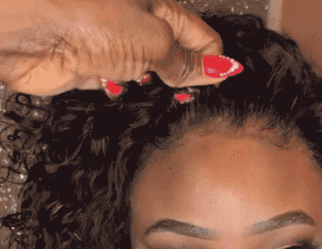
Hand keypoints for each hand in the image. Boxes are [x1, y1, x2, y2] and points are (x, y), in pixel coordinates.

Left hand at [0, 0, 241, 95]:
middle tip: (185, 93)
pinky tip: (124, 89)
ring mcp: (119, 48)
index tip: (222, 82)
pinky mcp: (98, 70)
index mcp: (159, 6)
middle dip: (184, 78)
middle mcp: (141, 25)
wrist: (26, 33)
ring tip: (150, 88)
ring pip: (152, 75)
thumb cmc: (83, 17)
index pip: (202, 37)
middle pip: (177, 57)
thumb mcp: (151, 40)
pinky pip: (125, 86)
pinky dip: (129, 93)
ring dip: (156, 88)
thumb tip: (219, 68)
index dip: (214, 61)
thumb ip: (185, 60)